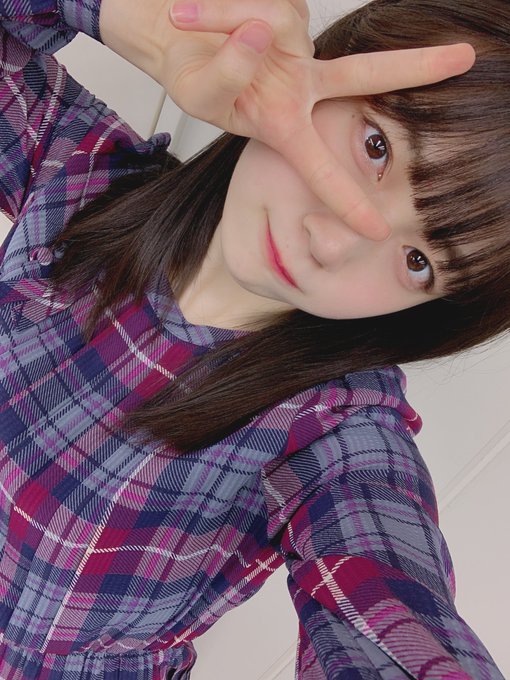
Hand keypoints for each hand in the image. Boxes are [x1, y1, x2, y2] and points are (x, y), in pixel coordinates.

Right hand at [159, 0, 474, 239]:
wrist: (176, 36)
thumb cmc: (192, 76)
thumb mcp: (199, 93)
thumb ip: (229, 72)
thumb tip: (263, 32)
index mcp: (284, 126)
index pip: (321, 168)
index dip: (345, 202)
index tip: (377, 231)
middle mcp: (302, 86)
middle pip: (365, 75)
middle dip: (415, 67)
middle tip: (465, 59)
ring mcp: (298, 44)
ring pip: (270, 25)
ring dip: (222, 22)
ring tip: (184, 22)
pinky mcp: (288, 7)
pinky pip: (256, 3)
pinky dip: (217, 7)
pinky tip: (203, 13)